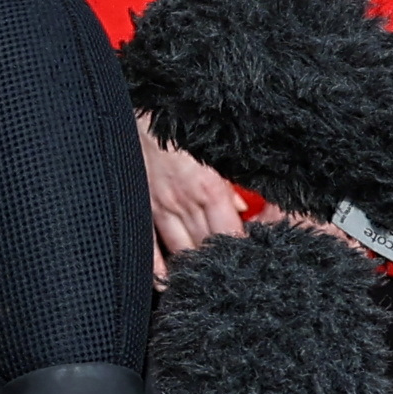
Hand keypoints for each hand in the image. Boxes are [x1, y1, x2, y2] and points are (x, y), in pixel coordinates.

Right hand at [133, 122, 254, 275]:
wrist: (145, 107)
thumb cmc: (183, 124)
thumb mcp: (218, 149)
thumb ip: (232, 181)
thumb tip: (243, 208)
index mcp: (208, 188)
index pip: (230, 234)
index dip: (241, 254)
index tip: (251, 268)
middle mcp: (184, 203)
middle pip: (206, 248)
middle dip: (219, 266)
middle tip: (233, 284)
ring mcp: (159, 208)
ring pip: (179, 250)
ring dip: (192, 269)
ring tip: (204, 286)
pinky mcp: (141, 206)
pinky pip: (148, 245)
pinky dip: (155, 267)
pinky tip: (164, 282)